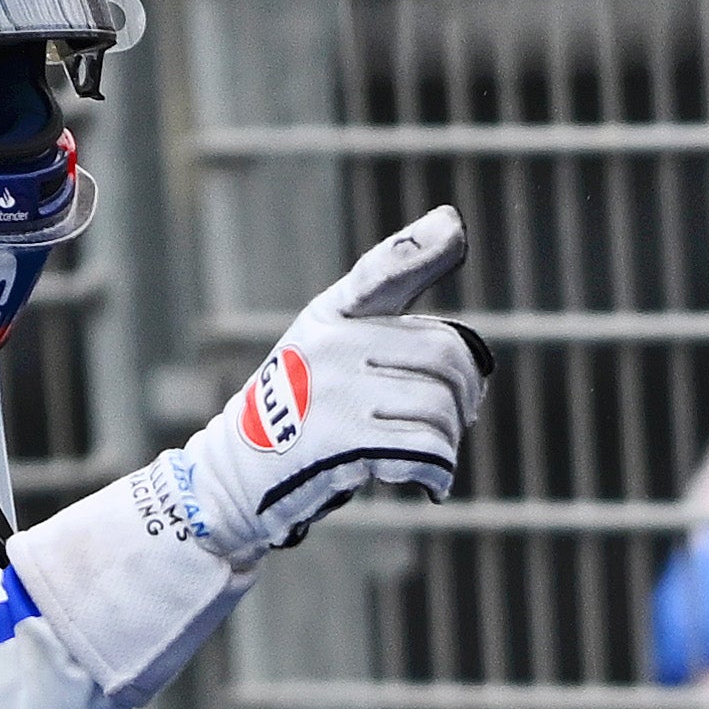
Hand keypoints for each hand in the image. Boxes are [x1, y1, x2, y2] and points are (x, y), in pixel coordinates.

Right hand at [168, 205, 478, 559]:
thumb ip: (389, 305)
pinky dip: (440, 471)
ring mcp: (335, 391)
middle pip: (446, 356)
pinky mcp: (342, 441)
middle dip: (465, 394)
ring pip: (440, 408)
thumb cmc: (304, 406)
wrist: (243, 471)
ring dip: (450, 439)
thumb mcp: (331, 344)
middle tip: (456, 417)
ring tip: (430, 451)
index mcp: (332, 316)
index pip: (382, 273)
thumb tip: (452, 227)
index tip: (454, 227)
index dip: (422, 249)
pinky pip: (426, 449)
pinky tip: (431, 480)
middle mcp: (332, 344)